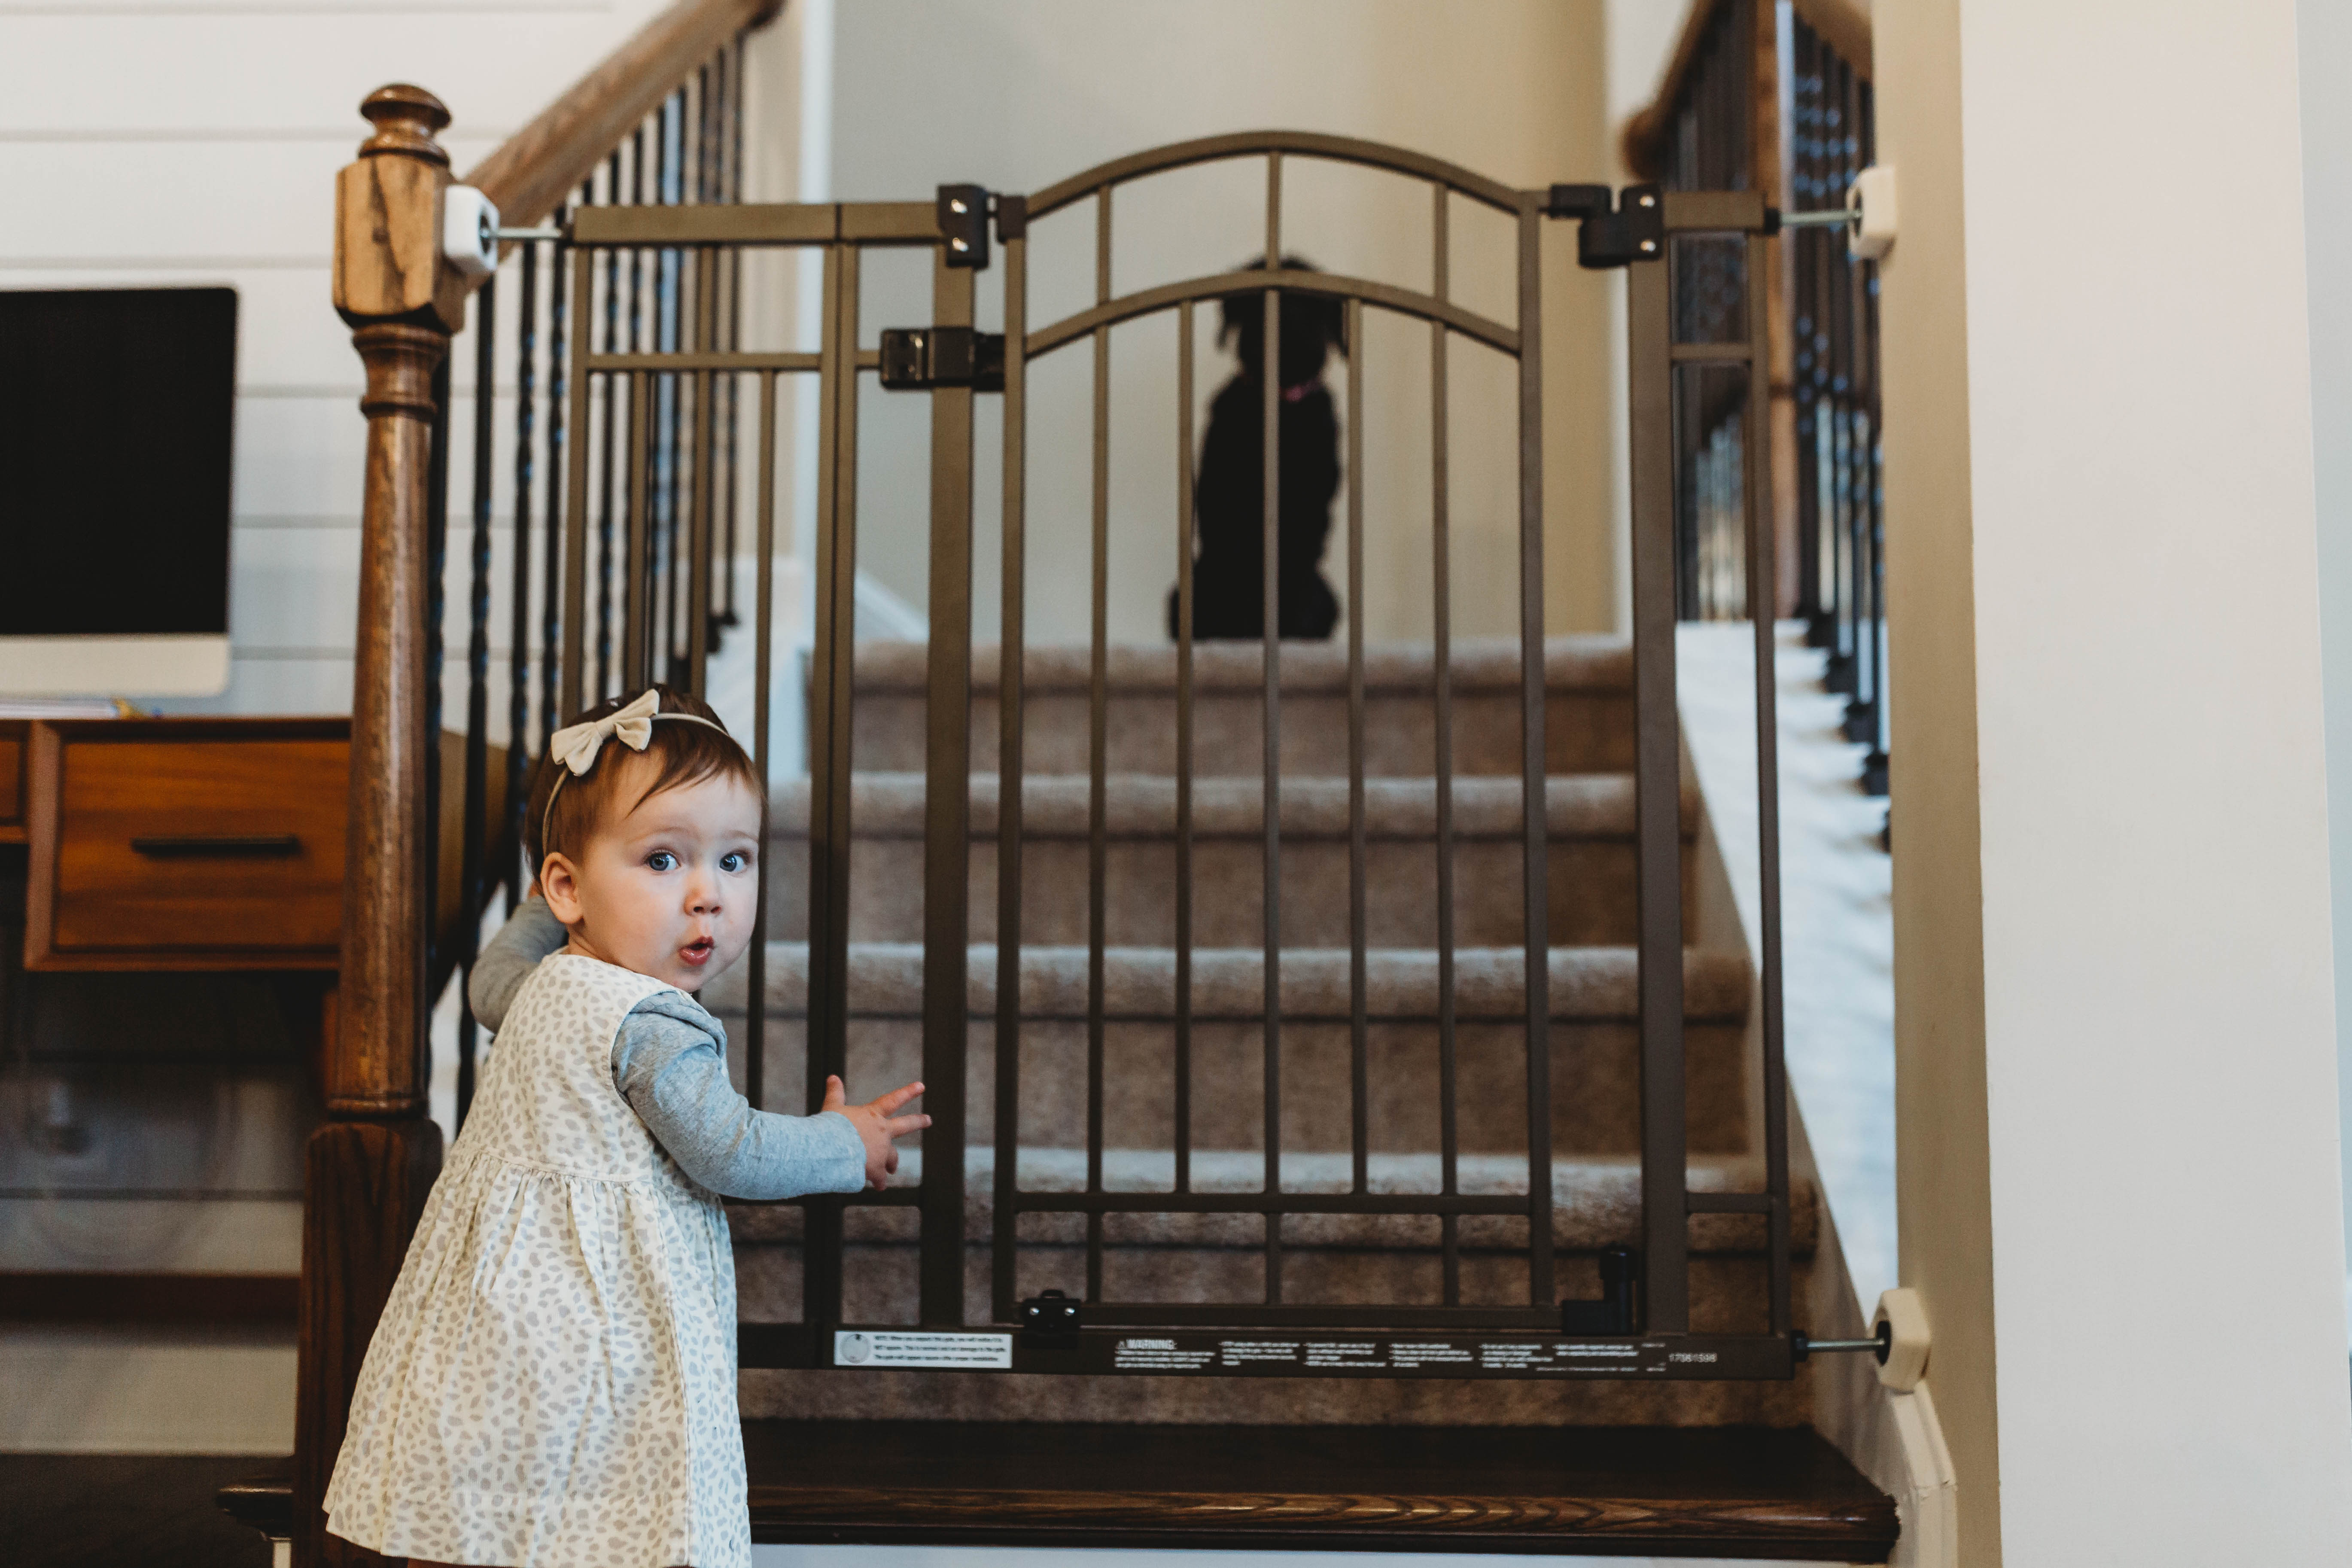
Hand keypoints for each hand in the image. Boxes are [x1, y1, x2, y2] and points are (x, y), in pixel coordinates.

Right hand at [822, 1075, 930, 1190]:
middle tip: (928, 1120)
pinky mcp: (876, 1170)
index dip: (908, 1092)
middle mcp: (882, 1132)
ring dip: (892, 1163)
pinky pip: (880, 1178)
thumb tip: (832, 1077)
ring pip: (892, 1158)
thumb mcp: (832, 1107)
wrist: (831, 1151)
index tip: (921, 1086)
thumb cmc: (830, 1127)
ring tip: (892, 1169)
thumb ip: (835, 1093)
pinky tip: (879, 1186)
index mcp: (873, 1115)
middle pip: (905, 1125)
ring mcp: (881, 1151)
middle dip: (918, 1121)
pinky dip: (879, 1182)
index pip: (893, 1100)